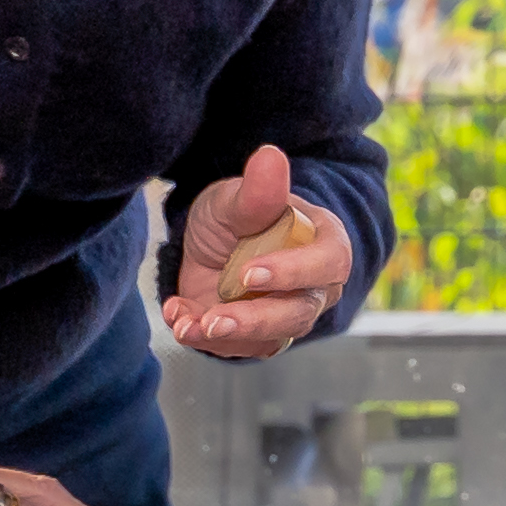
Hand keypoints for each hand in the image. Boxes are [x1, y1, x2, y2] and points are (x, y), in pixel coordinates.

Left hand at [160, 144, 351, 362]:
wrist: (211, 241)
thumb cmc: (238, 213)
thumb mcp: (238, 197)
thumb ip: (257, 190)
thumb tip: (270, 157)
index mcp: (324, 244)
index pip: (326, 264)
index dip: (292, 273)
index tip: (249, 275)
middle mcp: (314, 286)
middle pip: (298, 314)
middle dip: (254, 321)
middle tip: (213, 320)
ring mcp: (287, 315)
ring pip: (270, 339)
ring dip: (226, 338)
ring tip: (185, 323)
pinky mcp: (259, 336)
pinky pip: (238, 348)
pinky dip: (205, 339)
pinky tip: (178, 318)